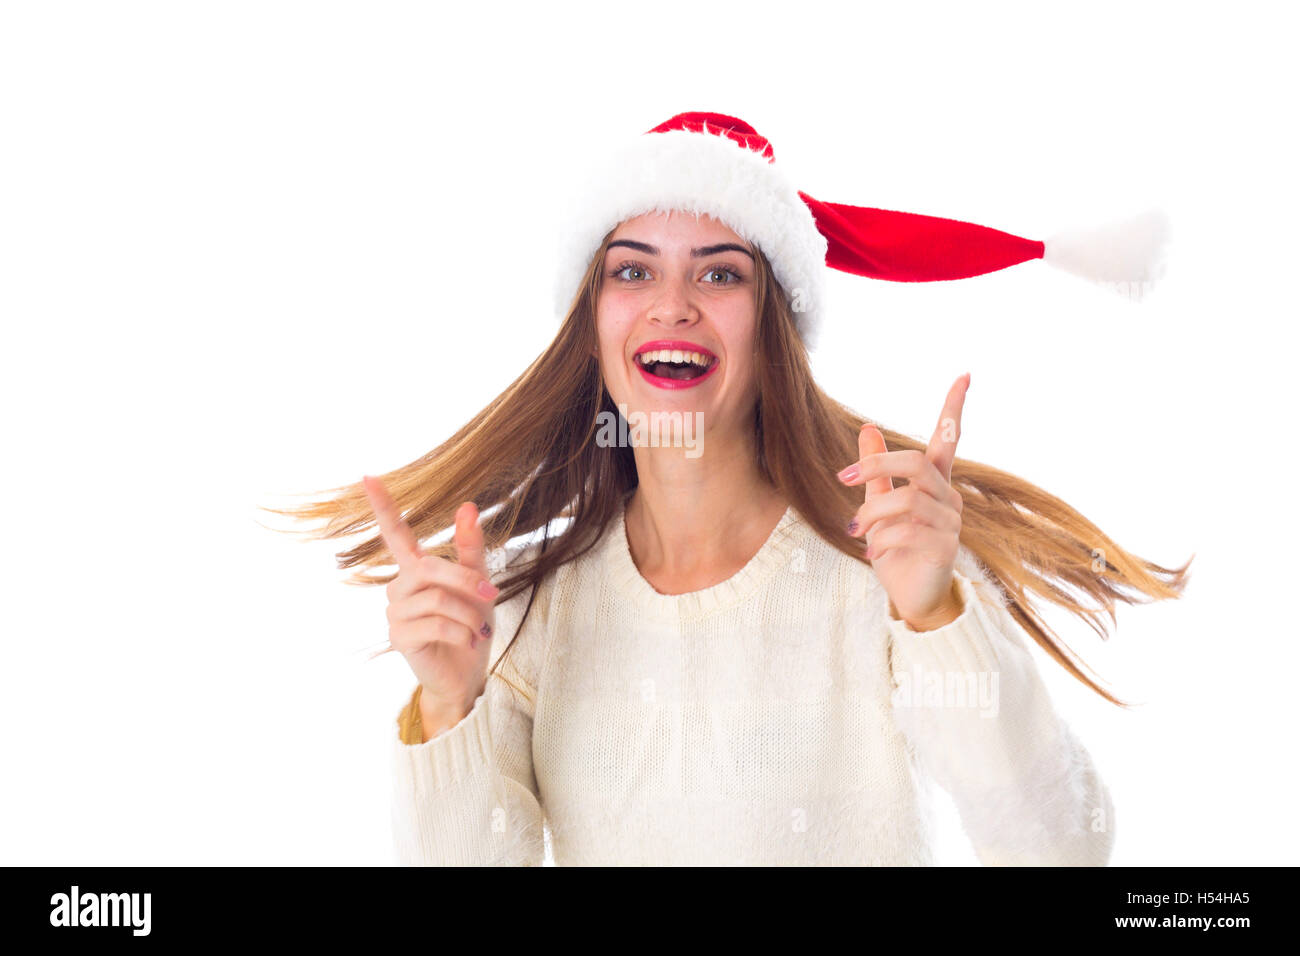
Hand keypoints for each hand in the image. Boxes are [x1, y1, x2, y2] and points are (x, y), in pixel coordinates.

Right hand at [362, 475, 500, 716]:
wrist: (467, 671)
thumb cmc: (470, 623)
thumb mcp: (478, 582)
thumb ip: (470, 547)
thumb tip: (467, 506)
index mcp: (415, 568)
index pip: (394, 532)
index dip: (382, 505)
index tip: (368, 476)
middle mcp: (398, 586)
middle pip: (429, 568)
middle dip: (465, 580)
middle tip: (492, 593)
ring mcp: (395, 613)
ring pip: (436, 599)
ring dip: (468, 613)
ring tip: (478, 628)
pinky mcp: (399, 638)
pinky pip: (435, 624)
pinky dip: (461, 632)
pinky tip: (467, 641)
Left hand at [837, 374, 970, 629]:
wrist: (912, 596)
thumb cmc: (898, 548)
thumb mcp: (881, 503)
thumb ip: (876, 469)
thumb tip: (868, 426)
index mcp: (934, 482)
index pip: (949, 439)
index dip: (955, 408)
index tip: (964, 375)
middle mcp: (948, 497)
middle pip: (916, 462)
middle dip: (876, 465)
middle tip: (843, 480)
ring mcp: (950, 522)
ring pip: (907, 499)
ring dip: (871, 513)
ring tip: (855, 530)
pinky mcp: (945, 548)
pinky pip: (909, 531)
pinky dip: (882, 539)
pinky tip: (872, 551)